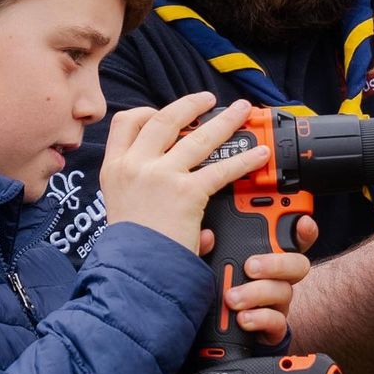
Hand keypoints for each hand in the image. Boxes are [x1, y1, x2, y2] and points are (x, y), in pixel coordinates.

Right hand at [100, 94, 270, 254]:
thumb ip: (147, 194)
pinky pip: (221, 169)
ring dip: (225, 121)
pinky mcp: (186, 192)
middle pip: (164, 119)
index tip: (164, 112)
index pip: (126, 122)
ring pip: (198, 136)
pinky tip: (259, 155)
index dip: (148, 112)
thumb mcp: (122, 211)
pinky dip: (245, 160)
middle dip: (191, 105)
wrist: (132, 273)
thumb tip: (187, 201)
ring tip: (242, 111)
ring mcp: (160, 175)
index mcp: (114, 169)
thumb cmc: (130, 251)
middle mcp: (135, 166)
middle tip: (209, 100)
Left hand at [219, 215, 317, 346]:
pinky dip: (261, 319)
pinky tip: (243, 318)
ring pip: (284, 292)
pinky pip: (278, 322)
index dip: (302, 229)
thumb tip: (206, 237)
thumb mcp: (206, 262)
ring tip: (232, 298)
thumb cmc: (210, 291)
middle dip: (277, 263)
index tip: (302, 221)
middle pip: (298, 264)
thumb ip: (207, 245)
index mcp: (263, 256)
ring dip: (257, 294)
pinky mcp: (272, 329)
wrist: (210, 334)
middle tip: (250, 266)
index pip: (290, 237)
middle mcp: (276, 278)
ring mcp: (276, 304)